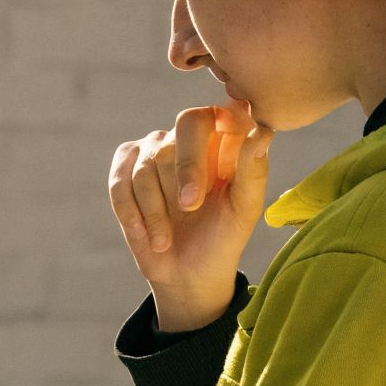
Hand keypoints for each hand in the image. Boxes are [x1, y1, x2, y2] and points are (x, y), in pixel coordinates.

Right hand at [109, 100, 272, 333]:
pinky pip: (120, 181)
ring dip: (156, 209)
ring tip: (165, 239)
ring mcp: (156, 146)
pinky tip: (145, 234)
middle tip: (190, 207)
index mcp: (225, 136)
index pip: (221, 113)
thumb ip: (253, 170)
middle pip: (183, 127)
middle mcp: (190, 133)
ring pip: (149, 163)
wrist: (188, 272)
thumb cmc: (222, 237)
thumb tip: (264, 132)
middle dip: (186, 171)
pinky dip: (131, 212)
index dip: (220, 135)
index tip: (215, 176)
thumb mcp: (244, 210)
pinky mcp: (127, 163)